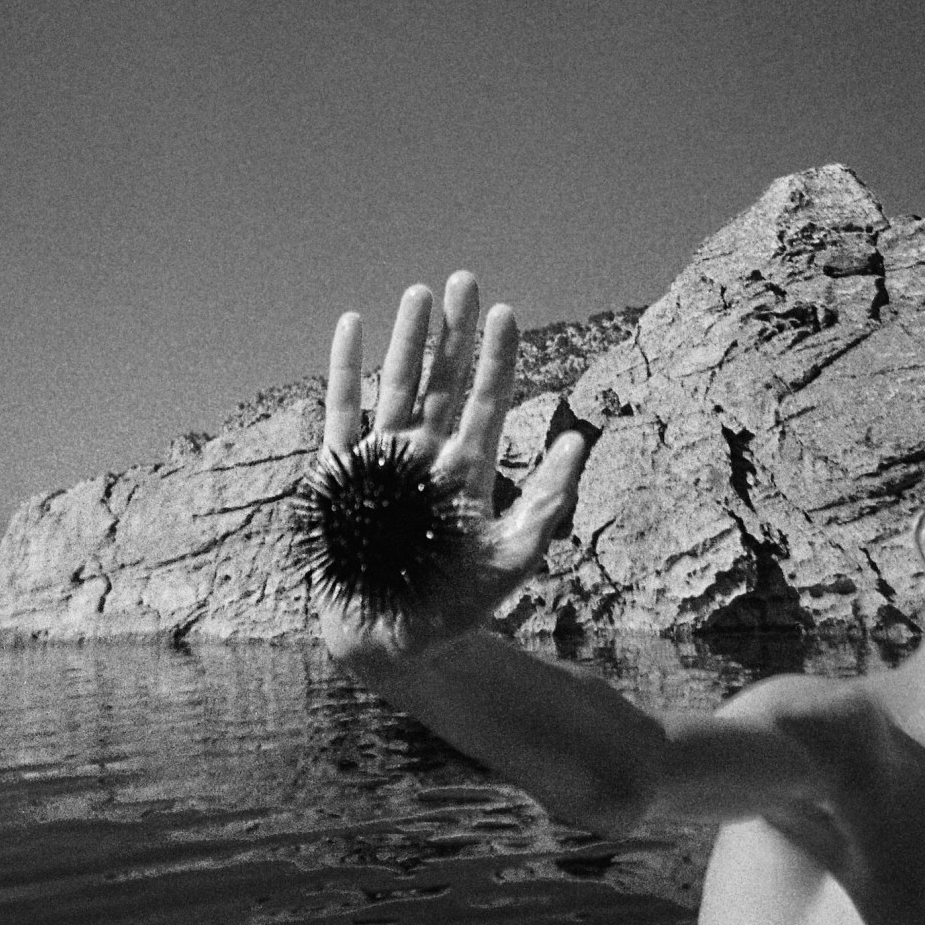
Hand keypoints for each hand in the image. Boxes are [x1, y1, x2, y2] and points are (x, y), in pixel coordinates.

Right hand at [316, 271, 589, 666]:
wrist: (398, 646)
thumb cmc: (459, 607)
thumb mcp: (515, 557)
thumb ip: (547, 501)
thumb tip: (582, 438)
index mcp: (468, 468)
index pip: (487, 400)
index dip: (497, 357)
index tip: (506, 313)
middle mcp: (427, 455)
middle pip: (443, 380)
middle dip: (454, 332)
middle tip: (464, 279)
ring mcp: (385, 460)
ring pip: (398, 384)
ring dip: (408, 340)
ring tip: (419, 293)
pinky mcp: (343, 473)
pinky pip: (342, 411)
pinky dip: (346, 368)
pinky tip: (353, 325)